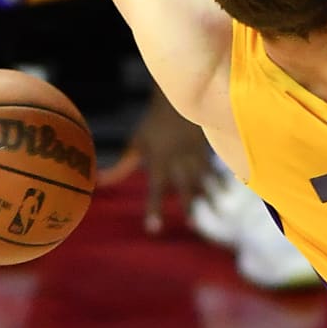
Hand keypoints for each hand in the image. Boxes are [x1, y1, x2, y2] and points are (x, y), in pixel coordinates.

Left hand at [99, 90, 213, 233]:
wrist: (177, 99)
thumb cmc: (153, 125)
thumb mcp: (135, 144)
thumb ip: (121, 167)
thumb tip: (98, 182)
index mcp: (160, 159)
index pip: (156, 188)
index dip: (154, 208)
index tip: (154, 229)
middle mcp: (179, 159)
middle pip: (184, 185)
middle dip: (187, 205)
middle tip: (192, 226)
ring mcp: (196, 153)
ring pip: (204, 177)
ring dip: (210, 195)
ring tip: (218, 211)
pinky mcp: (208, 149)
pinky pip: (216, 166)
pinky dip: (222, 178)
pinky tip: (227, 191)